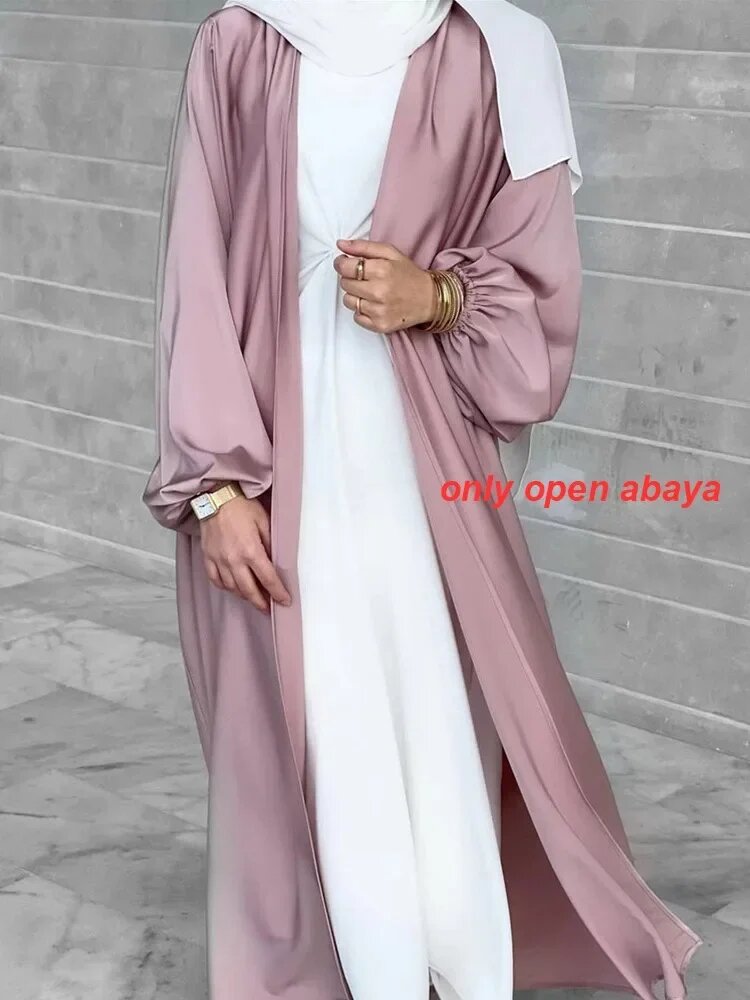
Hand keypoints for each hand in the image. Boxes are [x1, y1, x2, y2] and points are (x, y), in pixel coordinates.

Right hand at [199, 496, 290, 613]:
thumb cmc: (242, 506)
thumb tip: (276, 561)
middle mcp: (234, 560)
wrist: (216, 496)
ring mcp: (218, 560)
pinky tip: (233, 588)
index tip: (285, 601)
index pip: (268, 579)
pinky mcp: (207, 558)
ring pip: (232, 588)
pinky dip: (226, 587)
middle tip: (268, 608)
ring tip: (254, 599)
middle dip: (261, 602)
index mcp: (251, 551)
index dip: (278, 593)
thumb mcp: (264, 521)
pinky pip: (216, 580)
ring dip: (244, 596)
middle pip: (249, 590)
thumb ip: (271, 543)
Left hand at [334, 238, 435, 333]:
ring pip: (348, 301)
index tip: (345, 263)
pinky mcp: (379, 325)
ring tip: (371, 292)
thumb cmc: (409, 275)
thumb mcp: (390, 253)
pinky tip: (374, 305)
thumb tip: (340, 245)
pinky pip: (357, 317)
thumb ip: (363, 247)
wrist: (429, 299)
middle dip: (351, 279)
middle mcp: (379, 291)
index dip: (341, 263)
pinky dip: (362, 311)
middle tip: (365, 278)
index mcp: (381, 269)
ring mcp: (379, 311)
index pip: (345, 267)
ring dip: (355, 296)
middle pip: (345, 284)